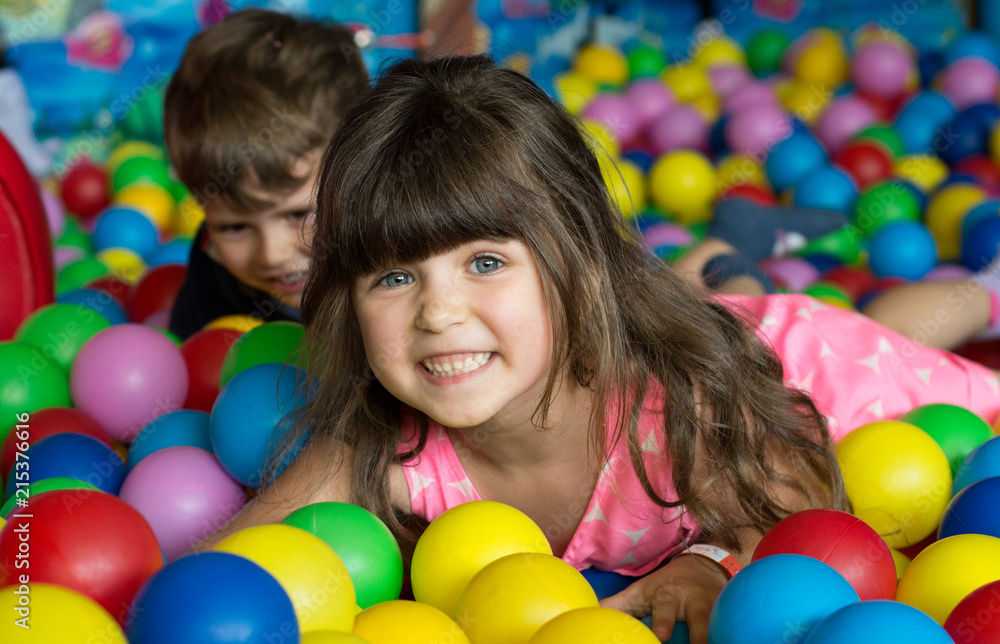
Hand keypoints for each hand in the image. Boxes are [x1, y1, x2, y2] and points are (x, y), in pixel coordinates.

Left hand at [599, 553, 728, 642]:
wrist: (703, 567)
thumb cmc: (665, 587)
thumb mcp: (641, 592)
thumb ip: (617, 605)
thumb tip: (588, 613)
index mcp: (668, 596)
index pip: (664, 611)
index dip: (663, 624)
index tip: (661, 636)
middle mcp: (695, 603)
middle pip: (700, 623)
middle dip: (702, 637)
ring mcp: (718, 610)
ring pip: (721, 628)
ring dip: (719, 637)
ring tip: (723, 642)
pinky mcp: (733, 617)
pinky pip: (734, 630)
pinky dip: (733, 637)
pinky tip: (733, 640)